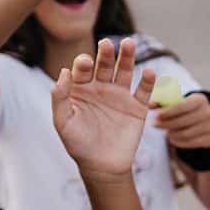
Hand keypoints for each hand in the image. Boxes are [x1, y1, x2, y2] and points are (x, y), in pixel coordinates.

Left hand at [51, 38, 154, 177]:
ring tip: (129, 44)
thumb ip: (60, 98)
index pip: (82, 70)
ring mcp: (119, 96)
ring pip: (124, 72)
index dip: (83, 64)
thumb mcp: (63, 122)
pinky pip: (143, 91)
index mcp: (81, 89)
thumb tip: (63, 72)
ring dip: (127, 58)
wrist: (102, 166)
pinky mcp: (137, 107)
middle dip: (106, 54)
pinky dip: (147, 81)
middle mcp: (101, 88)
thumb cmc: (78, 144)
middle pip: (104, 65)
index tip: (85, 62)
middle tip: (108, 43)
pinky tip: (149, 72)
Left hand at [153, 91, 209, 148]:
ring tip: (165, 132)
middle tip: (154, 125)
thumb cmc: (184, 110)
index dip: (169, 111)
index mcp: (200, 100)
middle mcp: (208, 112)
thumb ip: (162, 102)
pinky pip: (192, 143)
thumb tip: (149, 105)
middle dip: (167, 123)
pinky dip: (179, 142)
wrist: (203, 120)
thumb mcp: (176, 102)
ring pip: (187, 133)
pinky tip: (172, 139)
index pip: (183, 106)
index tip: (155, 115)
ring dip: (172, 134)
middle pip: (184, 121)